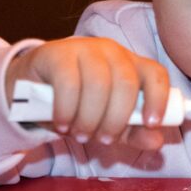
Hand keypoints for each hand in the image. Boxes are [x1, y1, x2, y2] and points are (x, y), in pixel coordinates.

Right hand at [5, 37, 169, 151]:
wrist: (32, 89)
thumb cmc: (80, 104)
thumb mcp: (108, 121)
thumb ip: (134, 132)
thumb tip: (157, 141)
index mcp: (132, 65)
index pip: (156, 74)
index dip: (158, 98)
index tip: (151, 123)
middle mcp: (113, 52)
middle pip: (126, 83)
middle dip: (116, 119)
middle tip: (103, 140)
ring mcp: (85, 49)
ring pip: (98, 84)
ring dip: (90, 118)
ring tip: (80, 134)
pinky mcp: (57, 54)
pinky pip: (68, 84)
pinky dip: (66, 110)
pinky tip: (61, 124)